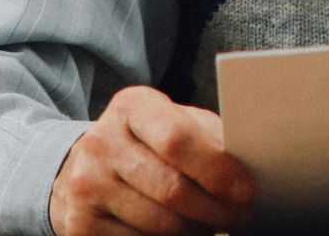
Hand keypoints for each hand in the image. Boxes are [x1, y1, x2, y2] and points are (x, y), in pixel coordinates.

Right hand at [49, 85, 255, 235]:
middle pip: (171, 189)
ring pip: (159, 224)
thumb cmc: (150, 142)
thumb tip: (248, 165)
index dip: (216, 170)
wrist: (88, 166)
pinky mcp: (80, 224)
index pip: (177, 141)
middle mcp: (102, 142)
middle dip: (216, 209)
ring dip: (197, 230)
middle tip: (242, 216)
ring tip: (215, 223)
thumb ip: (207, 138)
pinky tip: (183, 233)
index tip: (246, 191)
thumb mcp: (176, 123)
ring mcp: (86, 185)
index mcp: (131, 106)